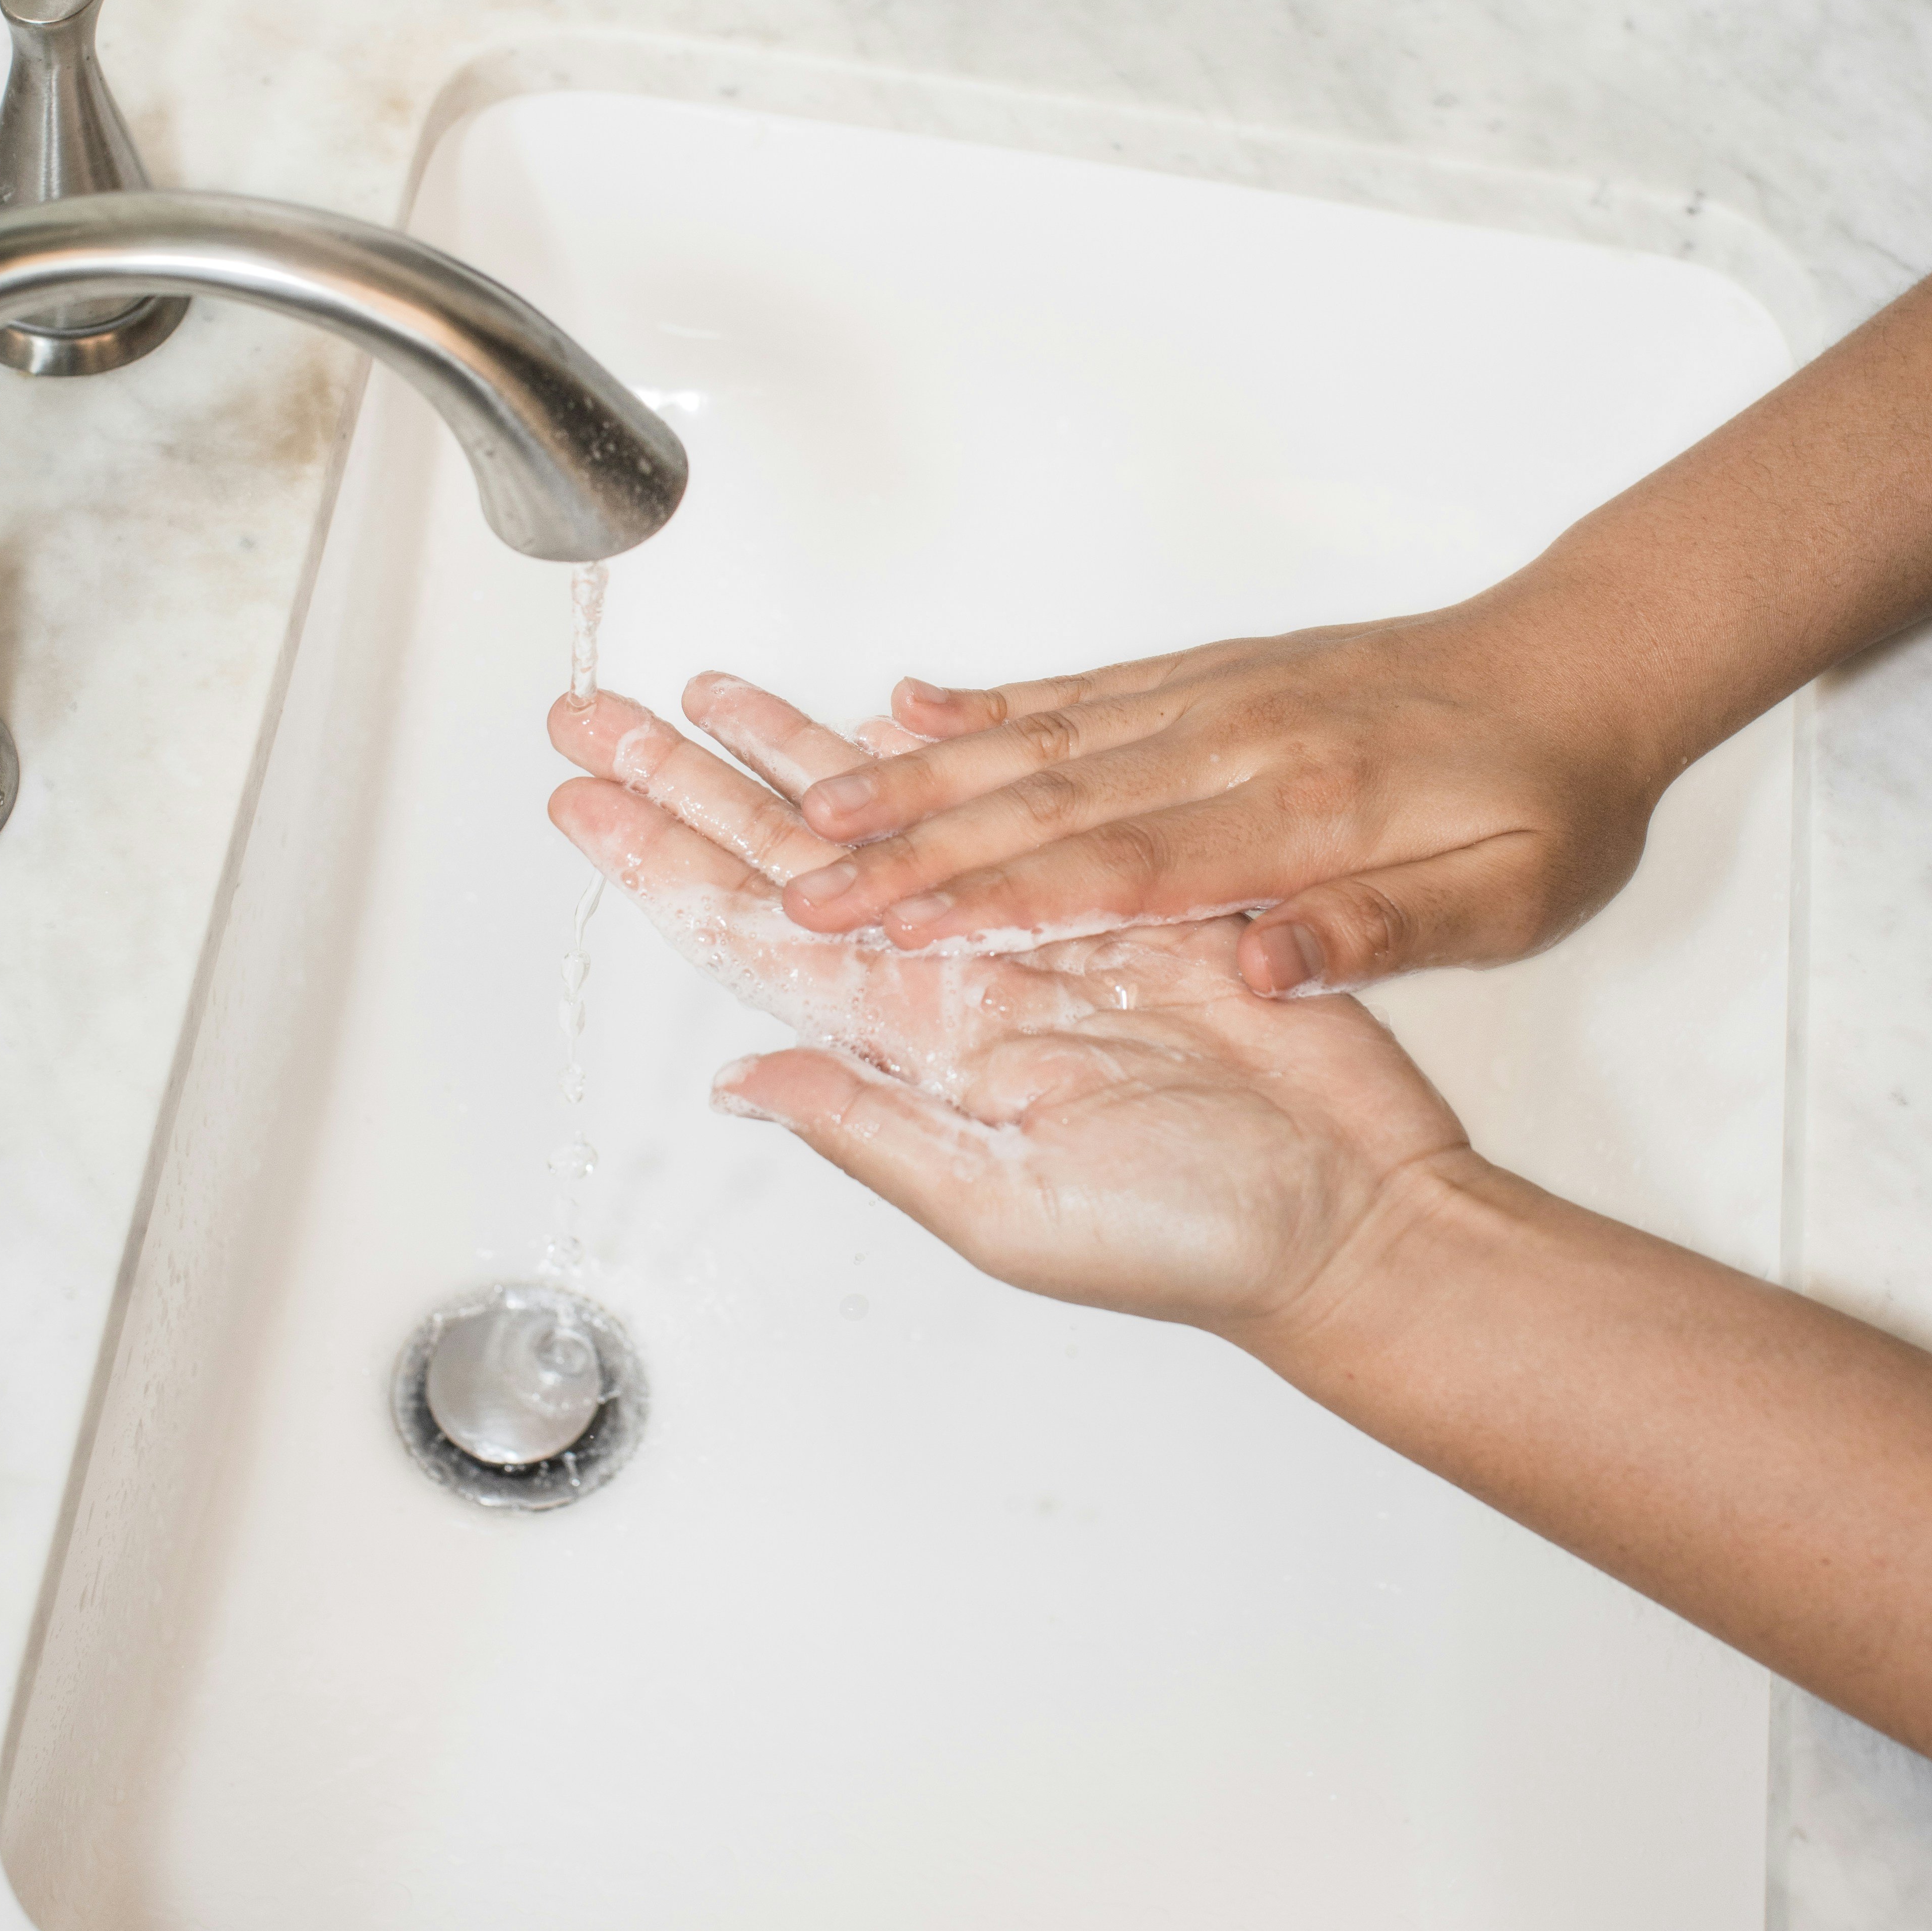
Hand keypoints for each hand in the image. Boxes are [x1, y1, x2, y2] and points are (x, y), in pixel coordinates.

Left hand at [546, 679, 1467, 1350]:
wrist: (1347, 1212)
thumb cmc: (1191, 1241)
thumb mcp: (1006, 1208)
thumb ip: (871, 1134)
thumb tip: (741, 1084)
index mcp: (913, 1051)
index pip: (753, 936)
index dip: (664, 864)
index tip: (584, 799)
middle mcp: (951, 980)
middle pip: (787, 858)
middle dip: (689, 782)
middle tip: (598, 716)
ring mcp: (1028, 930)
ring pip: (879, 816)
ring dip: (791, 752)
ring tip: (710, 688)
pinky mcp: (1117, 892)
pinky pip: (1000, 804)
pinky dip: (938, 758)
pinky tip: (878, 716)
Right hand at [719, 603, 1665, 991]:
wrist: (1587, 663)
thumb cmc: (1555, 795)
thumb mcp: (1514, 897)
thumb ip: (1385, 932)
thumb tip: (1266, 963)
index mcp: (1307, 813)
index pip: (1119, 870)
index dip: (995, 902)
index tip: (892, 934)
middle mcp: (1237, 740)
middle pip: (1044, 801)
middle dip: (907, 847)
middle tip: (797, 886)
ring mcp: (1214, 697)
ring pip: (1037, 738)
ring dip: (916, 774)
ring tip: (811, 805)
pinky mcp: (1210, 673)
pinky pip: (1076, 690)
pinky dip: (984, 703)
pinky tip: (908, 712)